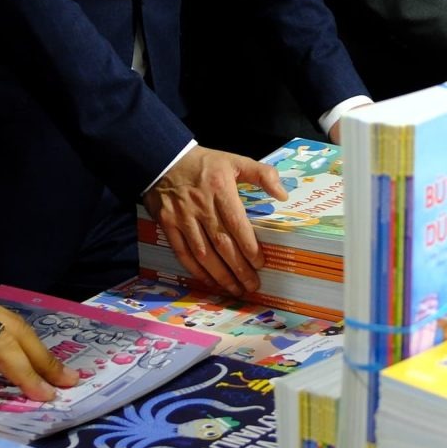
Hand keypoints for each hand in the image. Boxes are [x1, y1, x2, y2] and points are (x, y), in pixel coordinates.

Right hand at [145, 146, 288, 295]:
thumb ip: (262, 174)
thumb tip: (283, 194)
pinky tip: (209, 281)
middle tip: (252, 285)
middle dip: (239, 268)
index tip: (261, 264)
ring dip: (220, 275)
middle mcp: (201, 206)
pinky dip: (196, 270)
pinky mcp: (167, 225)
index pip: (237, 224)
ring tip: (235, 289)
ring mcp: (182, 218)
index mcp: (220, 189)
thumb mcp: (235, 160)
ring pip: (203, 253)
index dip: (249, 247)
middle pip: (222, 244)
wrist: (163, 158)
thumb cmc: (204, 163)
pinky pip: (183, 253)